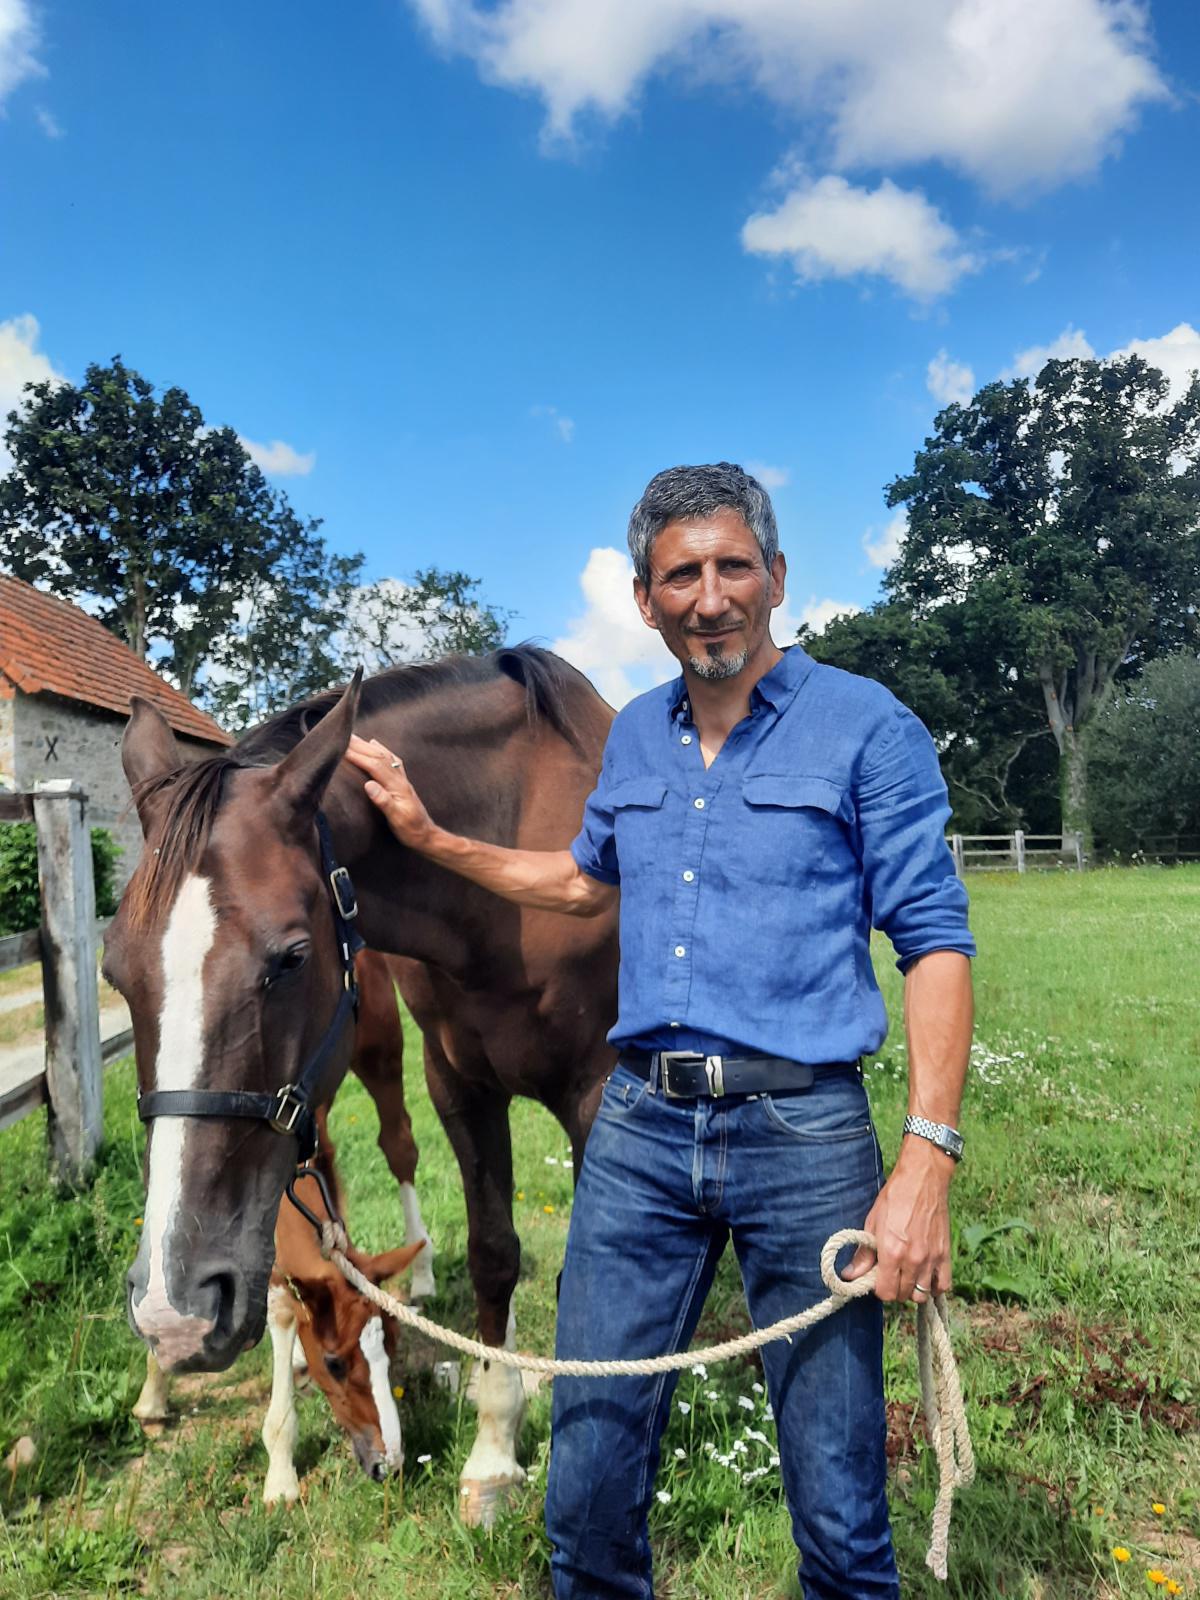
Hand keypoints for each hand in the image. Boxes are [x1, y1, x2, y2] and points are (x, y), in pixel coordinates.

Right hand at [343, 735, 436, 849]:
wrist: (426, 835)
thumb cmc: (411, 830)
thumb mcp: (396, 819)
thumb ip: (383, 801)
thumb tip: (368, 784)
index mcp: (397, 786)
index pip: (375, 766)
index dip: (359, 756)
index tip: (342, 749)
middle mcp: (400, 779)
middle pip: (379, 756)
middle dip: (361, 746)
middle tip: (344, 735)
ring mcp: (402, 779)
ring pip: (384, 756)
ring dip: (369, 745)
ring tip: (355, 737)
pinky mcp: (401, 782)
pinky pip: (391, 760)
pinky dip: (381, 750)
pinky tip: (376, 745)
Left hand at [843, 1146, 952, 1303]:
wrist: (922, 1179)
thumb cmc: (895, 1197)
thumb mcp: (872, 1223)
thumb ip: (863, 1254)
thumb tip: (850, 1275)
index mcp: (892, 1253)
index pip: (886, 1293)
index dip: (879, 1289)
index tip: (877, 1279)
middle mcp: (913, 1260)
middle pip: (903, 1295)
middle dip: (894, 1289)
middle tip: (890, 1274)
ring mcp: (931, 1259)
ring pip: (922, 1294)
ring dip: (912, 1289)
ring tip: (907, 1275)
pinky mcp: (945, 1254)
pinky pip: (943, 1285)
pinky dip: (934, 1286)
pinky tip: (925, 1276)